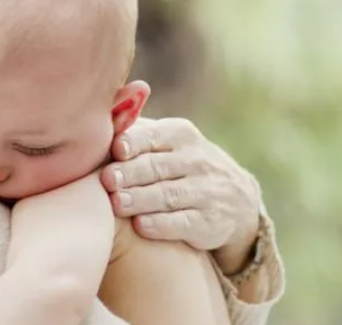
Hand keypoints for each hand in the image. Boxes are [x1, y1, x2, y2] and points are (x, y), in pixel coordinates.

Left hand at [100, 117, 261, 272]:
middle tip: (108, 179)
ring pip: (169, 195)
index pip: (155, 135)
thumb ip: (137, 130)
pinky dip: (161, 225)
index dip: (134, 142)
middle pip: (158, 166)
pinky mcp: (210, 223)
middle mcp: (197, 161)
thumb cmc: (182, 165)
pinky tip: (141, 226)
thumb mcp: (170, 141)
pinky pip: (183, 223)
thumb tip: (104, 115)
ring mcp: (206, 192)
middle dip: (132, 172)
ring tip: (117, 203)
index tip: (115, 149)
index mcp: (181, 135)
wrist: (238, 201)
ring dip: (141, 199)